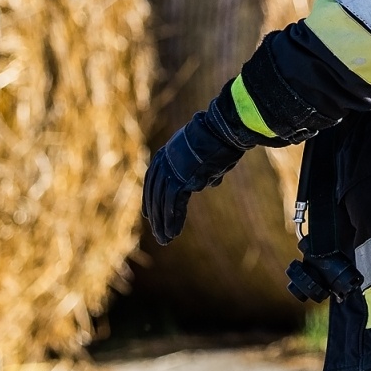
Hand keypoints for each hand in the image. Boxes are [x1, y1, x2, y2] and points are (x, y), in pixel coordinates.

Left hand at [142, 102, 251, 245]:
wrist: (221, 131)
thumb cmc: (220, 141)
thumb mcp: (207, 157)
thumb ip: (204, 171)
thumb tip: (211, 182)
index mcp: (165, 155)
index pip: (152, 181)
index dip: (150, 200)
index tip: (149, 215)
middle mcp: (163, 163)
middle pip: (154, 195)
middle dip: (156, 217)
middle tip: (158, 234)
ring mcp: (170, 171)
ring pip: (161, 203)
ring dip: (163, 223)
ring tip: (165, 240)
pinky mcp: (179, 180)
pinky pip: (172, 206)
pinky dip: (173, 221)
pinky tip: (173, 233)